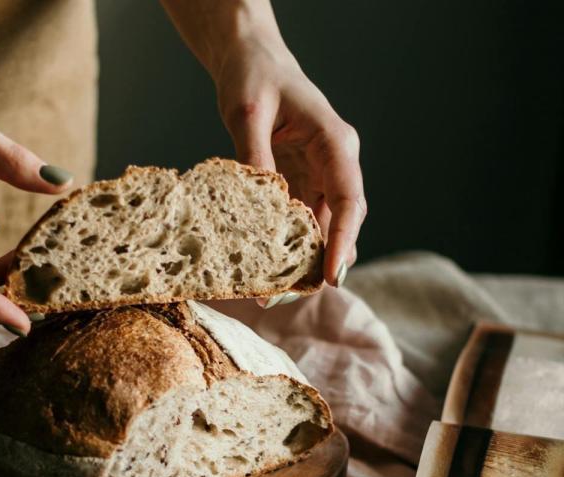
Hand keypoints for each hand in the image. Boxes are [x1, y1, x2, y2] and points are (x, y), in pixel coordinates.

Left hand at [215, 36, 366, 287]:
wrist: (251, 60)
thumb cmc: (254, 76)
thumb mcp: (246, 112)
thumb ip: (254, 156)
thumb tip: (259, 205)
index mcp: (334, 142)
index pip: (350, 199)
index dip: (344, 241)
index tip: (332, 276)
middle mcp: (335, 162)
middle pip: (341, 221)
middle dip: (321, 262)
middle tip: (288, 296)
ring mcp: (319, 174)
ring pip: (323, 227)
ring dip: (304, 260)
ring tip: (274, 293)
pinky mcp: (300, 182)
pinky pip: (301, 221)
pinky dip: (288, 245)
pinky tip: (268, 267)